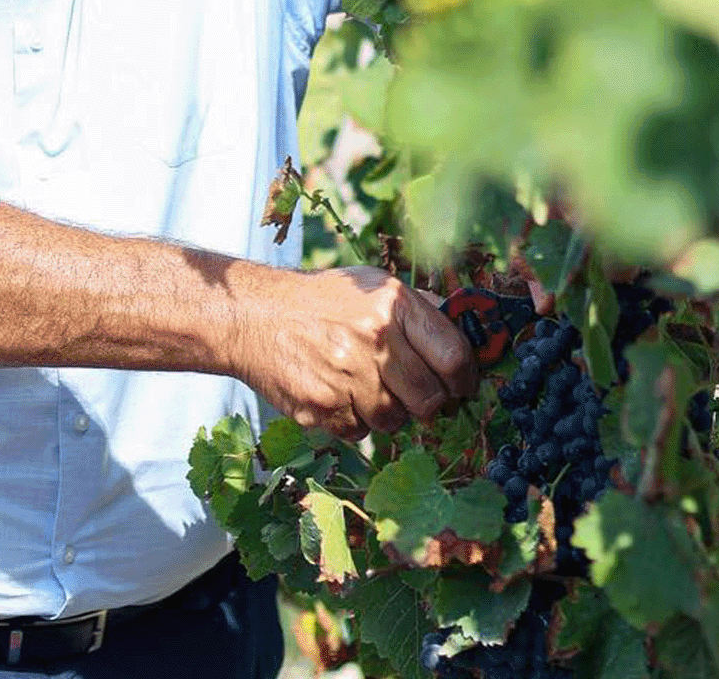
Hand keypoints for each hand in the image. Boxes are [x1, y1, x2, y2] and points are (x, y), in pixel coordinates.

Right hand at [234, 266, 478, 440]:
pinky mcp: (322, 406)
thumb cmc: (319, 301)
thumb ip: (418, 307)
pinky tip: (337, 394)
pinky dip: (353, 421)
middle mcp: (375, 338)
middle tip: (413, 394)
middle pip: (430, 399)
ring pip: (395, 421)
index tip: (461, 386)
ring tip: (364, 388)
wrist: (252, 317)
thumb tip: (465, 327)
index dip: (465, 380)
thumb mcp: (371, 286)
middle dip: (427, 403)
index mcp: (395, 305)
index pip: (454, 357)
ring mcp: (348, 375)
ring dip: (386, 412)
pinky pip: (359, 432)